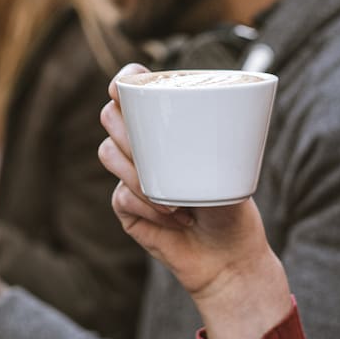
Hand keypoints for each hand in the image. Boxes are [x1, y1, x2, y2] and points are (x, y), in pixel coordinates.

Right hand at [98, 65, 291, 338]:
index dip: (123, 82)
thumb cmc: (230, 202)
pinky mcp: (125, 205)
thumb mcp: (227, 159)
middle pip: (110, 117)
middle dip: (127, 129)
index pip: (132, 89)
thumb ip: (208, 133)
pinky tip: (175, 218)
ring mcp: (129, 173)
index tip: (124, 87)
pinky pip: (122, 195)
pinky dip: (148, 206)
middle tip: (154, 150)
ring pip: (109, 153)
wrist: (229, 255)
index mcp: (166, 123)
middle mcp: (142, 144)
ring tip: (174, 198)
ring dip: (138, 174)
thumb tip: (209, 112)